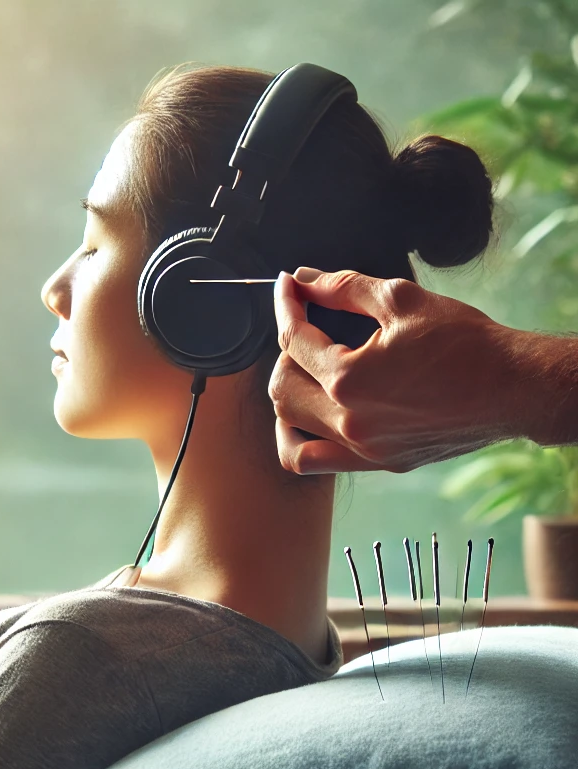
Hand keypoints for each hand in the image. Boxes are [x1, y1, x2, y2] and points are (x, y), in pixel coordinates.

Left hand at [268, 268, 515, 473]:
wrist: (513, 388)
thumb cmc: (466, 344)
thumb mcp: (402, 300)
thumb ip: (345, 288)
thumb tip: (305, 279)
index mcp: (349, 378)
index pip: (293, 339)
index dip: (285, 306)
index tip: (287, 288)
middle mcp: (348, 420)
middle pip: (281, 385)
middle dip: (285, 351)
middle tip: (308, 329)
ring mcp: (360, 448)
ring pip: (288, 427)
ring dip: (288, 395)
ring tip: (307, 372)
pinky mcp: (374, 462)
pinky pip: (311, 460)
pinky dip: (296, 439)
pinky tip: (311, 414)